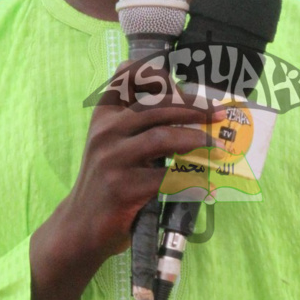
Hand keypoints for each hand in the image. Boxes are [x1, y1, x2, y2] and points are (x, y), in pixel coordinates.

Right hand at [59, 57, 223, 260]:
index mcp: (104, 116)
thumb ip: (139, 126)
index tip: (184, 88)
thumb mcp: (113, 145)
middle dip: (194, 108)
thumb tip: (191, 112)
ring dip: (196, 139)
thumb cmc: (106, 182)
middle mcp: (106, 132)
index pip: (126, 76)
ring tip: (215, 145)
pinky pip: (166, 176)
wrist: (81, 225)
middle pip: (156, 105)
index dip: (156, 74)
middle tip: (218, 116)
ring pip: (162, 136)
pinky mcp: (123, 187)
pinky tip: (205, 182)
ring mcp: (113, 159)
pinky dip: (191, 178)